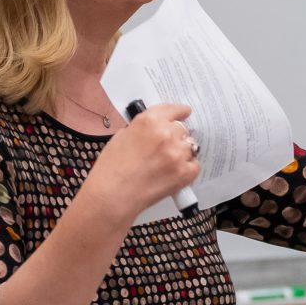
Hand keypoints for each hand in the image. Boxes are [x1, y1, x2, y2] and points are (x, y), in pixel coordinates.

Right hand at [80, 102, 198, 221]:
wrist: (112, 195)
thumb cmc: (111, 168)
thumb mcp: (121, 137)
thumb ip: (141, 129)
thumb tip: (153, 130)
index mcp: (149, 121)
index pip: (172, 110)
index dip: (180, 111)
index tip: (185, 112)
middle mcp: (166, 133)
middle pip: (182, 129)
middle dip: (176, 137)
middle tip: (166, 148)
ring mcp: (178, 153)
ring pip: (190, 146)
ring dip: (182, 152)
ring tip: (167, 164)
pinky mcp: (185, 172)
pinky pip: (194, 165)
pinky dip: (187, 169)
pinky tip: (173, 174)